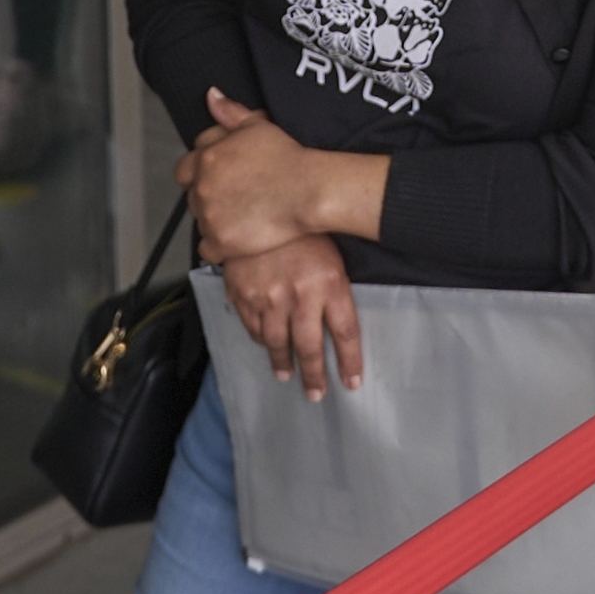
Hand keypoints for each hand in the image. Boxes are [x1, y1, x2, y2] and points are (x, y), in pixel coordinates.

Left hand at [178, 90, 385, 261]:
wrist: (308, 190)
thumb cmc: (288, 158)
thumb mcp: (258, 125)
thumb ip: (229, 112)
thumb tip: (213, 97)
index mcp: (207, 158)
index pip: (185, 170)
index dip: (201, 174)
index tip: (220, 179)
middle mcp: (203, 187)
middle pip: (193, 197)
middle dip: (210, 197)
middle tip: (238, 196)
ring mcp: (210, 216)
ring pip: (200, 222)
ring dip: (216, 220)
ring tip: (244, 214)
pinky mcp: (221, 242)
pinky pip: (208, 249)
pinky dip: (220, 246)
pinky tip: (240, 235)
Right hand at [219, 234, 363, 400]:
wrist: (259, 199)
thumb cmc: (302, 224)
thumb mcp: (332, 249)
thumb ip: (335, 285)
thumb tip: (340, 316)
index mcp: (329, 283)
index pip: (345, 332)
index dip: (350, 361)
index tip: (352, 382)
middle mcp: (300, 296)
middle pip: (310, 347)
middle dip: (314, 375)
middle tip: (316, 393)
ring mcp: (268, 298)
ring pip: (277, 343)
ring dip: (283, 363)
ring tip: (287, 375)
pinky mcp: (243, 294)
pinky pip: (253, 327)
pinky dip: (261, 340)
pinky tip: (266, 345)